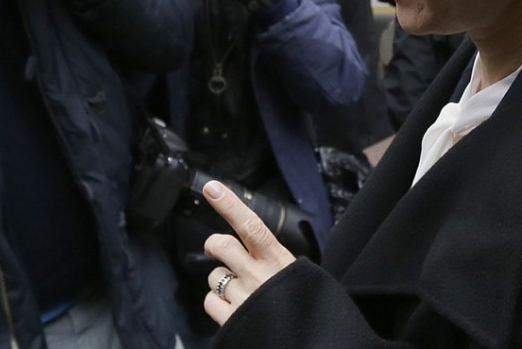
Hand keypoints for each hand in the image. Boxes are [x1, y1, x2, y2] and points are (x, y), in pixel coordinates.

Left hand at [202, 181, 296, 325]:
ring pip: (215, 276)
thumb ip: (270, 257)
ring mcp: (244, 298)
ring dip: (221, 280)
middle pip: (222, 245)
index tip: (211, 187)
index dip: (229, 205)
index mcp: (277, 260)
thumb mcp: (295, 273)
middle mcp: (259, 277)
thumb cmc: (301, 303)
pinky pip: (210, 301)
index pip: (251, 225)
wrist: (310, 340)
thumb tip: (247, 241)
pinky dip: (217, 303)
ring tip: (240, 290)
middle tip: (217, 248)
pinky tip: (233, 307)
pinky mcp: (232, 320)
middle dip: (214, 244)